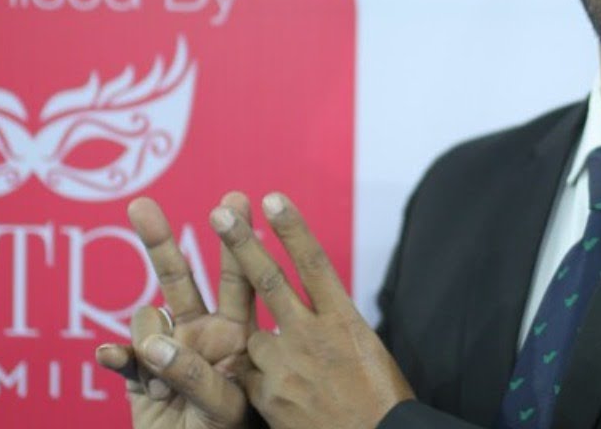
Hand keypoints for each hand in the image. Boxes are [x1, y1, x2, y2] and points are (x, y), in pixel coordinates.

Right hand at [94, 192, 257, 428]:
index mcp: (238, 336)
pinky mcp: (139, 379)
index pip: (241, 280)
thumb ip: (195, 374)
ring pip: (146, 317)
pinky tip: (108, 356)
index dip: (237, 240)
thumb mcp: (226, 408)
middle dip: (160, 243)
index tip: (235, 200)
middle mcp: (202, 335)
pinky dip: (117, 358)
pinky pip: (121, 358)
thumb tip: (152, 342)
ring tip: (164, 382)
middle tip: (141, 207)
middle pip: (180, 280)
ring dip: (149, 340)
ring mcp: (167, 354)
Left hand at [210, 192, 414, 428]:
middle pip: (270, 281)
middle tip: (220, 214)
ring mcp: (287, 366)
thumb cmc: (380, 401)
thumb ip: (333, 327)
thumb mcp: (366, 351)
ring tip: (300, 376)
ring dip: (269, 351)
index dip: (292, 229)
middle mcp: (313, 336)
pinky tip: (290, 401)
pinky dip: (264, 384)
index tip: (273, 199)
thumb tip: (316, 312)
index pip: (314, 263)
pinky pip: (254, 379)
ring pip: (258, 341)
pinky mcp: (268, 396)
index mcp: (345, 320)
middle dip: (242, 245)